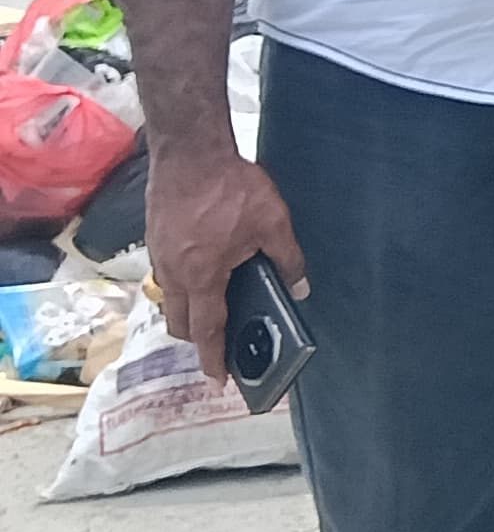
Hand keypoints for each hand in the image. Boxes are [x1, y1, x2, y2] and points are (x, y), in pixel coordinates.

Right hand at [146, 142, 306, 383]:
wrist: (190, 151)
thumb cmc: (230, 186)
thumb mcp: (273, 224)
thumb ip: (289, 260)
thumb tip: (301, 287)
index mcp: (202, 277)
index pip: (207, 330)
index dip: (213, 358)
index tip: (217, 379)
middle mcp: (173, 272)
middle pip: (181, 320)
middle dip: (199, 337)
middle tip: (221, 344)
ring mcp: (159, 255)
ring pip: (171, 297)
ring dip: (189, 309)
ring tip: (216, 305)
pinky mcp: (155, 238)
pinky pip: (167, 273)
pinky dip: (184, 283)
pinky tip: (206, 268)